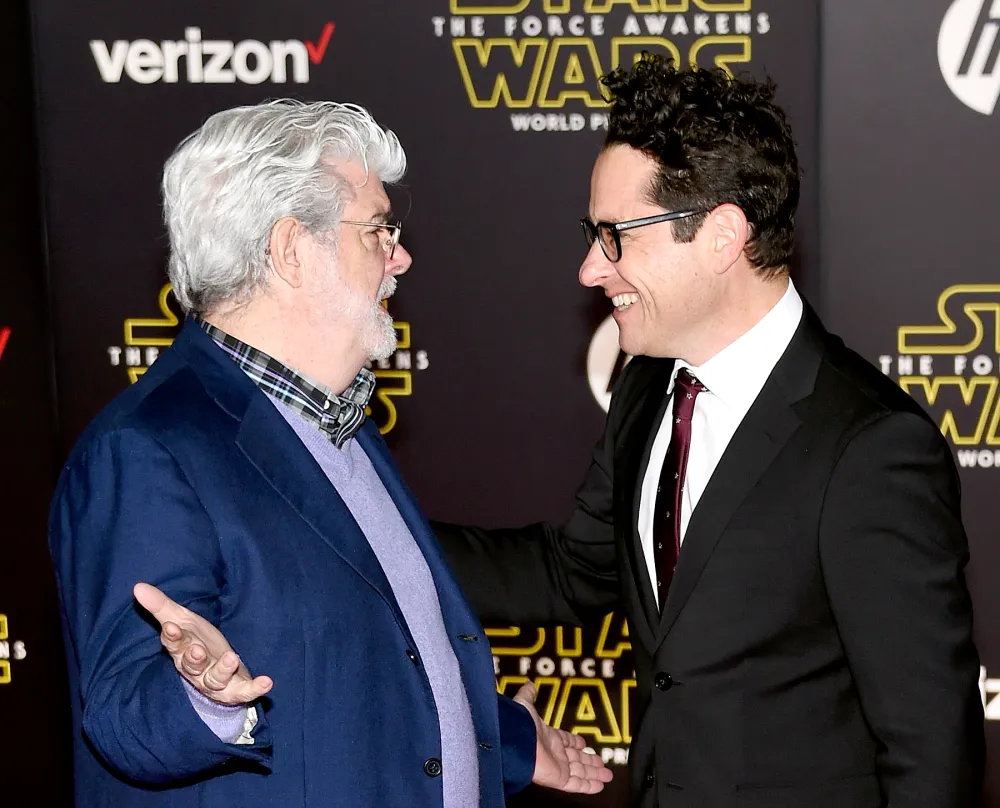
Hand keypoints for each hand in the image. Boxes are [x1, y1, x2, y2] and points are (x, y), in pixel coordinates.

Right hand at [133, 582, 272, 705]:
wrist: (219, 670)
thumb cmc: (197, 642)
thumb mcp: (182, 620)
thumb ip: (161, 606)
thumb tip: (137, 586)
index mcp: (182, 651)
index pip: (174, 645)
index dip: (172, 637)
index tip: (171, 627)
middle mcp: (196, 670)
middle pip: (192, 665)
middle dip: (194, 658)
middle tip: (198, 650)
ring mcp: (216, 682)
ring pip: (215, 679)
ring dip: (223, 670)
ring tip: (231, 658)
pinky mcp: (235, 690)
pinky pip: (244, 691)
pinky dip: (255, 688)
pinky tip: (267, 682)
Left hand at [514, 682, 613, 793]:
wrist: (515, 743)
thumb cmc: (519, 725)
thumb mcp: (525, 704)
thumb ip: (528, 695)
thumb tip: (529, 683)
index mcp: (547, 738)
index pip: (565, 741)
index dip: (575, 742)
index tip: (584, 743)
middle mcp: (553, 753)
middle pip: (576, 759)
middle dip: (590, 761)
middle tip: (601, 763)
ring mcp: (557, 767)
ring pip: (580, 772)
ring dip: (594, 774)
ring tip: (607, 775)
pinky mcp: (559, 779)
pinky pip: (576, 784)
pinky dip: (589, 786)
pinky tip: (599, 786)